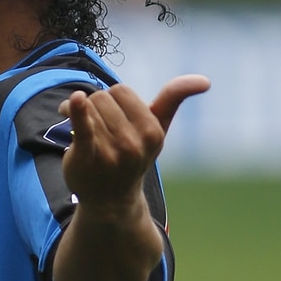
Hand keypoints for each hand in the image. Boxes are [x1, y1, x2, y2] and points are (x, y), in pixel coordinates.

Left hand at [58, 74, 209, 205]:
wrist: (110, 200)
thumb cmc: (134, 156)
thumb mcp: (157, 129)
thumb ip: (174, 99)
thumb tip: (205, 80)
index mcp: (152, 131)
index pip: (120, 91)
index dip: (111, 100)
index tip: (109, 115)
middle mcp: (134, 143)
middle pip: (102, 97)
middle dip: (94, 107)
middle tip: (93, 127)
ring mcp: (112, 152)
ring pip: (87, 108)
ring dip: (76, 113)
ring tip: (80, 130)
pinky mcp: (87, 158)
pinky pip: (83, 128)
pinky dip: (77, 112)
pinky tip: (74, 101)